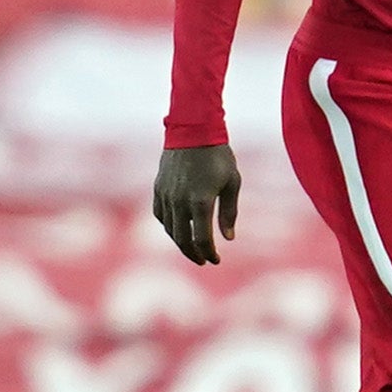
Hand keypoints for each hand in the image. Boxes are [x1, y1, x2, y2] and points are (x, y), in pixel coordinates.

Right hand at [153, 144, 241, 264]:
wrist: (193, 130)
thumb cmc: (218, 156)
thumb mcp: (232, 183)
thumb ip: (229, 212)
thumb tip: (228, 238)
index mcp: (200, 202)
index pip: (202, 239)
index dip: (209, 253)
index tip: (216, 260)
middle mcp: (179, 202)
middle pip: (183, 239)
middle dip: (194, 254)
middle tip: (203, 260)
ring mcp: (166, 195)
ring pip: (169, 229)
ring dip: (180, 242)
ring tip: (192, 247)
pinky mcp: (158, 188)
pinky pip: (160, 214)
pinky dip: (168, 226)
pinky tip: (177, 229)